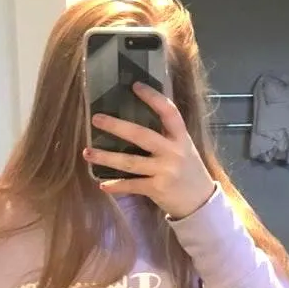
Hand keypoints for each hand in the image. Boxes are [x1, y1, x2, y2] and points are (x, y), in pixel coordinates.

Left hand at [84, 82, 214, 219]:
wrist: (201, 201)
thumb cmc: (188, 170)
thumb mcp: (184, 147)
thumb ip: (167, 134)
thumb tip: (140, 114)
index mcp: (181, 137)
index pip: (168, 112)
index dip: (153, 97)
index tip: (135, 86)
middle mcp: (173, 152)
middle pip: (142, 135)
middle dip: (117, 127)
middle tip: (96, 119)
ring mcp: (165, 171)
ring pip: (130, 162)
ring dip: (106, 158)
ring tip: (87, 152)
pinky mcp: (157, 189)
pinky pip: (132, 185)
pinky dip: (117, 186)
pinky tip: (102, 185)